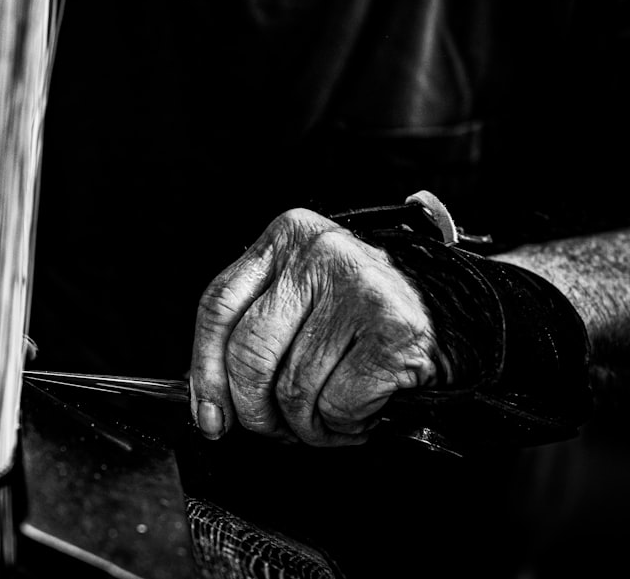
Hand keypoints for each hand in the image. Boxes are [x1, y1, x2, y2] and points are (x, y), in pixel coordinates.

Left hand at [189, 208, 444, 445]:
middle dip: (256, 410)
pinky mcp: (393, 328)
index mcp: (286, 238)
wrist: (459, 315)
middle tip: (276, 428)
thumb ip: (255, 335)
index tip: (209, 416)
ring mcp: (357, 287)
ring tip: (331, 415)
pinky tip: (363, 411)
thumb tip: (209, 405)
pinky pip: (338, 403)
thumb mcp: (303, 301)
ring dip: (308, 424)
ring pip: (293, 388)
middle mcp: (318, 253)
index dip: (206, 371)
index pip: (219, 306)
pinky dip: (346, 424)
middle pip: (249, 353)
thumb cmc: (366, 318)